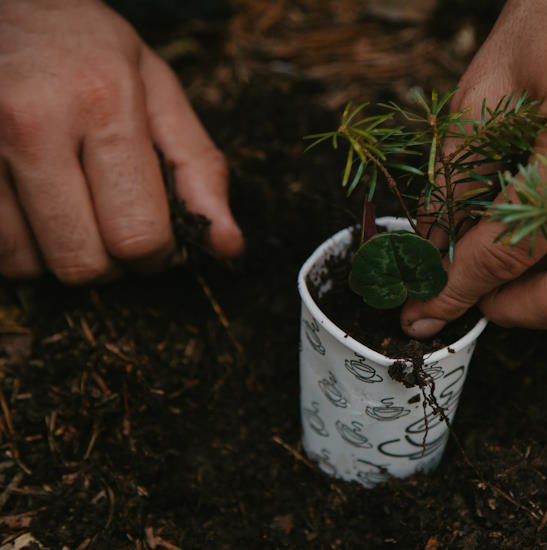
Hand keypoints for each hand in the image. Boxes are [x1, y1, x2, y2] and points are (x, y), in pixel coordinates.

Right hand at [0, 0, 242, 282]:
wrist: (3, 4)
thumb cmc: (88, 50)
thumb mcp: (158, 90)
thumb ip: (198, 168)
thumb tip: (228, 246)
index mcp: (104, 101)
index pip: (138, 233)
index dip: (156, 254)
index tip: (155, 237)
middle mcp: (31, 121)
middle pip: (82, 261)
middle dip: (109, 261)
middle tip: (111, 228)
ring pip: (27, 264)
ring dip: (56, 254)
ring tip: (67, 209)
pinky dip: (18, 244)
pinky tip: (32, 207)